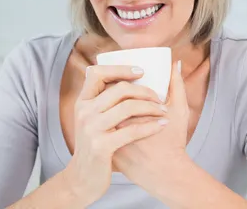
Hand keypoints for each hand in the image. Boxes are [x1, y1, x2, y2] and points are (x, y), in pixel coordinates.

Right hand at [62, 65, 168, 205]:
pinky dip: (151, 126)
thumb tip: (131, 73)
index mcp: (83, 102)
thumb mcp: (93, 120)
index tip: (142, 71)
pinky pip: (132, 130)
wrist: (82, 179)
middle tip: (160, 98)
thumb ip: (105, 99)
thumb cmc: (95, 145)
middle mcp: (84, 112)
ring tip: (163, 111)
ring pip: (128, 107)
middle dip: (145, 90)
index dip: (120, 68)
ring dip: (151, 107)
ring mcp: (91, 129)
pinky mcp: (101, 146)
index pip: (97, 73)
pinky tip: (162, 125)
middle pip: (119, 89)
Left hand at [112, 61, 190, 189]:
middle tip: (130, 87)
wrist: (166, 175)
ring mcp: (108, 139)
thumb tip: (175, 63)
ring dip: (112, 107)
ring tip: (125, 102)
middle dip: (118, 92)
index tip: (135, 77)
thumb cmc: (173, 143)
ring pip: (104, 115)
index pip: (116, 89)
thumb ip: (177, 85)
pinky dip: (111, 122)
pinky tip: (120, 119)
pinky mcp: (106, 149)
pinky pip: (104, 130)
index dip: (122, 79)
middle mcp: (113, 126)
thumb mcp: (179, 112)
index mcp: (127, 113)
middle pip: (107, 102)